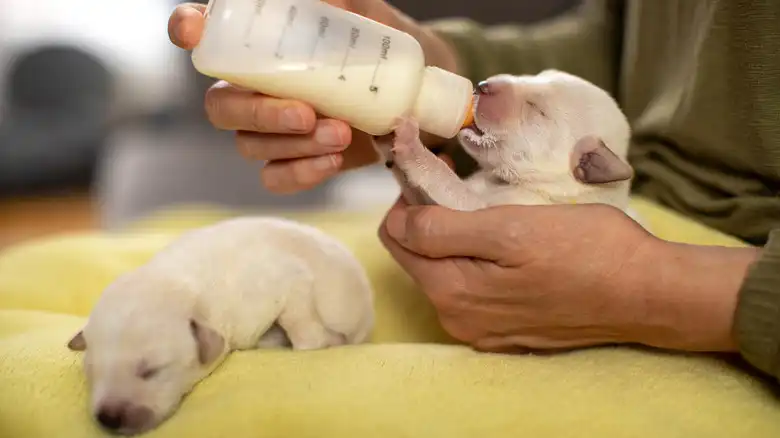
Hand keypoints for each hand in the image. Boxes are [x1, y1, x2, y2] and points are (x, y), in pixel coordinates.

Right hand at [167, 2, 458, 193]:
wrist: (416, 95)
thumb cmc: (381, 46)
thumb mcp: (367, 16)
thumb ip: (341, 5)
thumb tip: (326, 1)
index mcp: (261, 44)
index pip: (208, 33)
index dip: (188, 29)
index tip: (190, 32)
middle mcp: (254, 87)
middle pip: (222, 106)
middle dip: (259, 113)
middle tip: (306, 112)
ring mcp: (270, 130)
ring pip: (250, 145)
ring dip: (293, 144)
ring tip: (343, 133)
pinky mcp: (294, 160)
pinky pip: (275, 177)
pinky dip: (302, 172)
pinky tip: (332, 159)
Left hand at [378, 199, 758, 352]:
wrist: (647, 294)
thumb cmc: (587, 252)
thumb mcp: (510, 229)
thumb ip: (443, 230)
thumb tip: (399, 221)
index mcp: (452, 294)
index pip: (395, 237)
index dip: (407, 196)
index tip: (437, 166)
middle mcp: (458, 319)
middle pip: (417, 256)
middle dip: (427, 214)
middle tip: (457, 178)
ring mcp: (483, 329)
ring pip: (444, 271)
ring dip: (453, 236)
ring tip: (483, 206)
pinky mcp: (507, 330)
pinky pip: (472, 289)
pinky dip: (476, 260)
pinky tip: (503, 241)